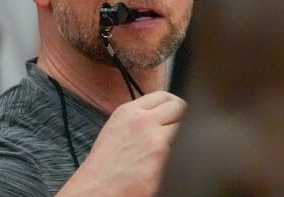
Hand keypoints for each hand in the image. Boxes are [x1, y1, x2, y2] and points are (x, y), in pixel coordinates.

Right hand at [57, 91, 185, 196]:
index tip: (176, 111)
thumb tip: (162, 112)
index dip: (173, 103)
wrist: (98, 189)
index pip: (163, 95)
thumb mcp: (117, 128)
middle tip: (181, 128)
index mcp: (129, 112)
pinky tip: (171, 161)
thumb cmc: (105, 164)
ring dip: (182, 136)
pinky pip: (184, 151)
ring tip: (174, 146)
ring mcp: (155, 141)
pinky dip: (181, 155)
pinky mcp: (164, 161)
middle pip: (179, 107)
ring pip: (185, 128)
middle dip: (182, 117)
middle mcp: (143, 123)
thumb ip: (139, 116)